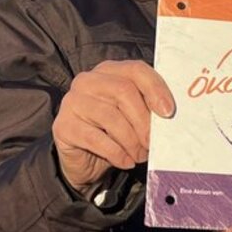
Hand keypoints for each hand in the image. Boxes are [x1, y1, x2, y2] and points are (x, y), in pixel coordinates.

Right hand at [51, 59, 174, 191]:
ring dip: (131, 140)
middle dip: (143, 120)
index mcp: (109, 71)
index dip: (155, 89)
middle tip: (152, 143)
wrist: (84, 160)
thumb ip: (148, 108)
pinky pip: (95, 138)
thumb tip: (168, 115)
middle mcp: (88, 80)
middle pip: (123, 91)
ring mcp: (72, 101)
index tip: (168, 112)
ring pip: (110, 116)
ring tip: (139, 155)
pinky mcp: (63, 125)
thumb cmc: (114, 133)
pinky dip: (116, 153)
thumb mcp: (133, 117)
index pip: (136, 70)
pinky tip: (125, 162)